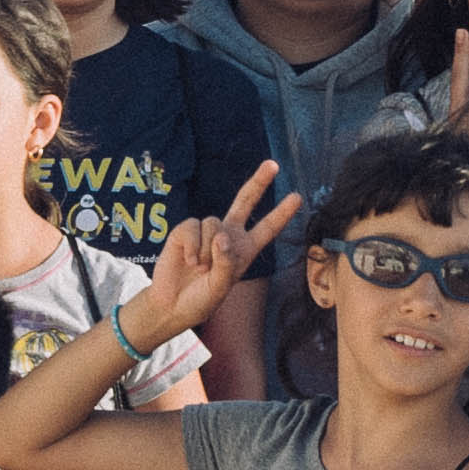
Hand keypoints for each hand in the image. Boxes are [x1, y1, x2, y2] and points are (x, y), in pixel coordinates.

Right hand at [130, 163, 300, 347]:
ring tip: (199, 268)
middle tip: (273, 164)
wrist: (171, 304)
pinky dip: (191, 246)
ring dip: (205, 250)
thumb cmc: (201, 299)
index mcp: (244, 250)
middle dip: (258, 182)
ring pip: (212, 223)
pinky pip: (192, 227)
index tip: (297, 198)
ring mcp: (205, 232)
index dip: (281, 214)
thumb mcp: (220, 287)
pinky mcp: (184, 231)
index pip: (267, 228)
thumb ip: (225, 263)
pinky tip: (187, 261)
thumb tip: (221, 237)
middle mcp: (227, 235)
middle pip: (245, 201)